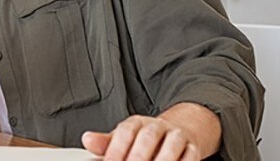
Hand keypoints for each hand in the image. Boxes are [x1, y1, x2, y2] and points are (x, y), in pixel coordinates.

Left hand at [81, 103, 220, 160]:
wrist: (176, 134)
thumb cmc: (143, 141)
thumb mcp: (122, 139)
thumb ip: (105, 143)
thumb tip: (87, 140)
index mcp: (136, 123)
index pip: (126, 131)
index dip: (116, 150)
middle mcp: (157, 126)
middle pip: (149, 136)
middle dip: (138, 157)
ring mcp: (176, 136)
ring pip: (172, 145)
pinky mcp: (192, 148)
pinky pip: (190, 155)